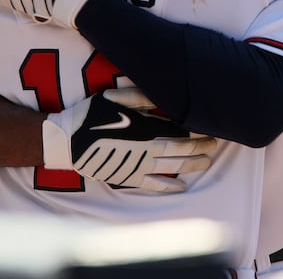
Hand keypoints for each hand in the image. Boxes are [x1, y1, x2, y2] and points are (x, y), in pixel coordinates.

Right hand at [43, 90, 216, 192]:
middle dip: (200, 147)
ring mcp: (138, 166)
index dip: (196, 131)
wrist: (67, 141)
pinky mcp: (128, 178)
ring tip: (207, 162)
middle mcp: (146, 148)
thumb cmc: (91, 114)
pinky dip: (170, 187)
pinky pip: (154, 185)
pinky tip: (182, 187)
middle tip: (215, 144)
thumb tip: (164, 94)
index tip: (211, 128)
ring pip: (172, 168)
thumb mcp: (114, 96)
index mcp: (145, 127)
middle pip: (180, 150)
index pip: (179, 131)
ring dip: (192, 165)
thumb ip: (141, 96)